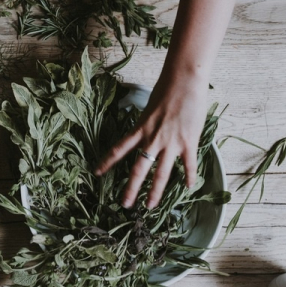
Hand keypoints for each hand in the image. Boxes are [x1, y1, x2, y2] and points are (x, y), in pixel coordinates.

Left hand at [94, 78, 207, 208]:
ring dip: (155, 192)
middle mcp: (153, 139)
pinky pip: (188, 165)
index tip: (96, 173)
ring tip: (150, 206)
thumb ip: (147, 123)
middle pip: (139, 169)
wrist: (184, 80)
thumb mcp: (149, 108)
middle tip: (125, 205)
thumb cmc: (166, 89)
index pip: (119, 149)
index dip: (107, 162)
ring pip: (161, 174)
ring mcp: (171, 143)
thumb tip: (147, 132)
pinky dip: (189, 177)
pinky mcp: (188, 142)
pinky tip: (188, 188)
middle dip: (130, 189)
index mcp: (140, 129)